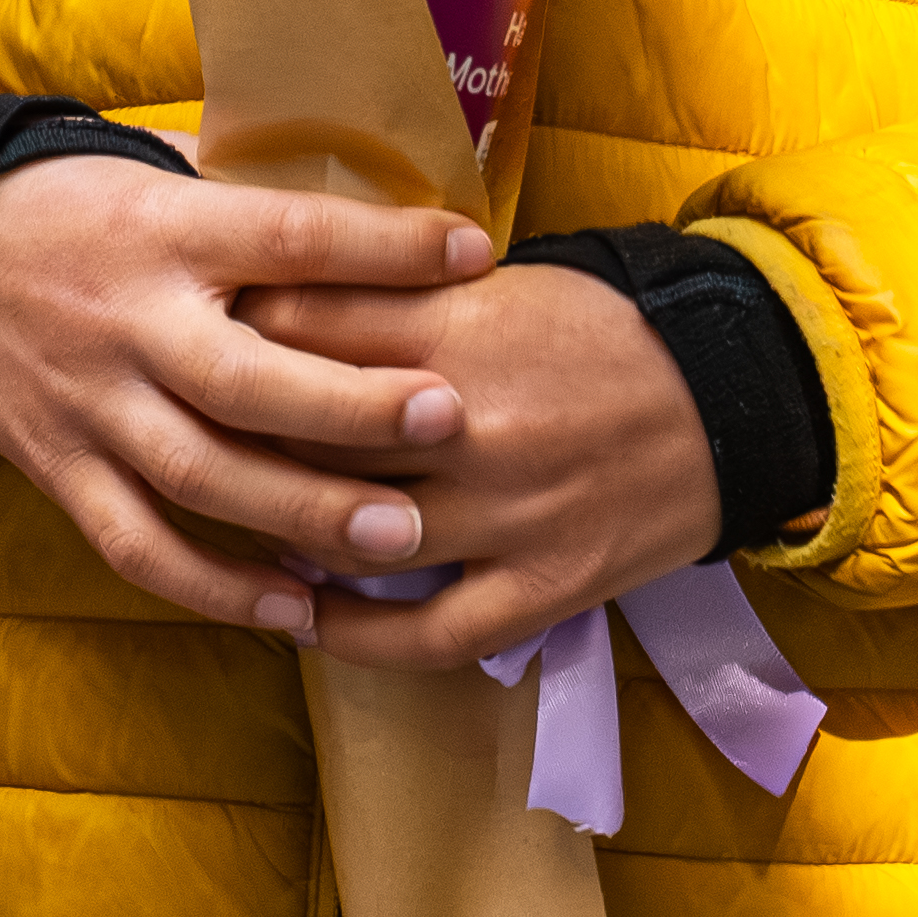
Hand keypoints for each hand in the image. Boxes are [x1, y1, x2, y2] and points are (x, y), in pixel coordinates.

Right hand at [0, 152, 492, 637]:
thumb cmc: (68, 207)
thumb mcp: (150, 168)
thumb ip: (249, 197)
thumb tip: (379, 198)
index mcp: (163, 230)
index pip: (286, 236)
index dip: (381, 247)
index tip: (471, 255)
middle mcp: (129, 321)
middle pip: (246, 379)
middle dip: (353, 406)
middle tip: (452, 418)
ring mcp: (91, 404)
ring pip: (200, 476)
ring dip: (304, 514)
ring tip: (402, 539)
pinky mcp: (59, 467)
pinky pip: (138, 544)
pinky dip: (216, 588)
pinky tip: (297, 608)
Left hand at [239, 265, 722, 665]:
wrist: (726, 400)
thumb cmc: (596, 328)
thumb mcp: (492, 282)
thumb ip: (390, 291)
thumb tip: (275, 292)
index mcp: (454, 331)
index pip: (300, 328)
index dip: (233, 331)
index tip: (194, 334)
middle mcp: (468, 427)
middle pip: (309, 433)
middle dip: (241, 430)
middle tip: (191, 429)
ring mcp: (505, 516)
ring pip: (354, 534)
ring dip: (284, 532)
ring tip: (241, 524)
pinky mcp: (541, 587)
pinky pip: (427, 633)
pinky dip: (357, 636)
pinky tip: (308, 620)